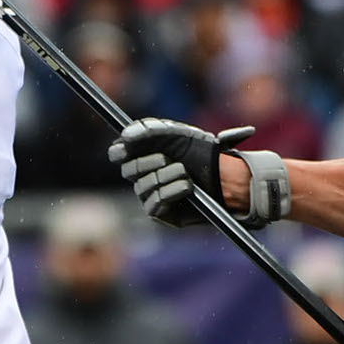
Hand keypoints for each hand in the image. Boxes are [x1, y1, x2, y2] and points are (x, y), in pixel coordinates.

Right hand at [109, 118, 246, 225]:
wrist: (225, 176)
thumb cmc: (201, 152)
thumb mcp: (179, 134)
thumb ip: (151, 130)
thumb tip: (126, 135)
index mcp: (143, 153)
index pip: (118, 153)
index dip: (119, 151)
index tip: (125, 149)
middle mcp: (143, 175)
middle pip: (128, 170)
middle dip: (146, 163)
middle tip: (167, 158)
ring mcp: (150, 195)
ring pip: (142, 187)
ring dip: (165, 176)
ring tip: (185, 172)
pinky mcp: (160, 213)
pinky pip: (154, 204)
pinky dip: (171, 192)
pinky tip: (187, 187)